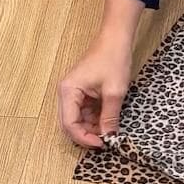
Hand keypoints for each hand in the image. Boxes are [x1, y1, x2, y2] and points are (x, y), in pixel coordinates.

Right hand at [57, 32, 132, 148]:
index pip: (69, 125)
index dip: (84, 138)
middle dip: (87, 135)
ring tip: (109, 131)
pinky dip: (95, 119)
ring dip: (92, 128)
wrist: (116, 39)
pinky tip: (108, 121)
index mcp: (68, 91)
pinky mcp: (82, 92)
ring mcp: (74, 92)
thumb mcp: (114, 92)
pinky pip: (85, 112)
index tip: (102, 144)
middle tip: (105, 141)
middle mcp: (66, 93)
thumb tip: (109, 138)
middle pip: (70, 124)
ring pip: (78, 120)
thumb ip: (109, 117)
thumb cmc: (113, 59)